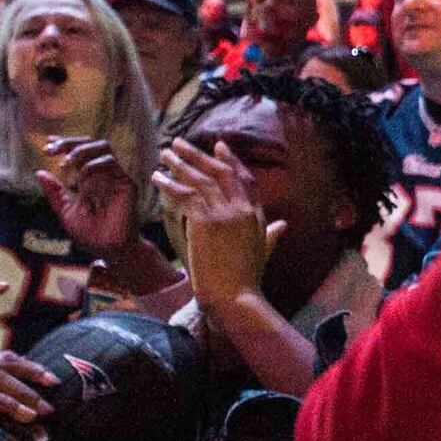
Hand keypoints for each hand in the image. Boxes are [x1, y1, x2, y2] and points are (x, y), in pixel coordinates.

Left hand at [36, 136, 148, 260]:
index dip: (64, 144)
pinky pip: (111, 163)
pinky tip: (81, 177)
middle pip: (90, 143)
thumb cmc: (90, 234)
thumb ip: (55, 192)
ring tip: (65, 162)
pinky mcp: (126, 183)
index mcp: (89, 178)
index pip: (79, 152)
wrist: (109, 250)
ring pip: (102, 147)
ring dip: (81, 150)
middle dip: (69, 143)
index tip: (47, 144)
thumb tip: (39, 172)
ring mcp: (115, 177)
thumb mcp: (65, 211)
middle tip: (51, 149)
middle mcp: (103, 174)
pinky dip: (93, 165)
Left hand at [152, 137, 280, 315]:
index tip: (219, 146)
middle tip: (181, 143)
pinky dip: (170, 183)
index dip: (232, 161)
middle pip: (221, 172)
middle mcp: (242, 208)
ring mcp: (224, 213)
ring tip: (166, 153)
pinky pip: (185, 194)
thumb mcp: (263, 251)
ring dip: (181, 164)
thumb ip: (271, 235)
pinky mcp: (205, 220)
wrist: (235, 296)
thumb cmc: (247, 280)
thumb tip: (282, 225)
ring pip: (200, 179)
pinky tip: (158, 177)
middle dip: (200, 155)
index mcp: (257, 214)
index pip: (244, 179)